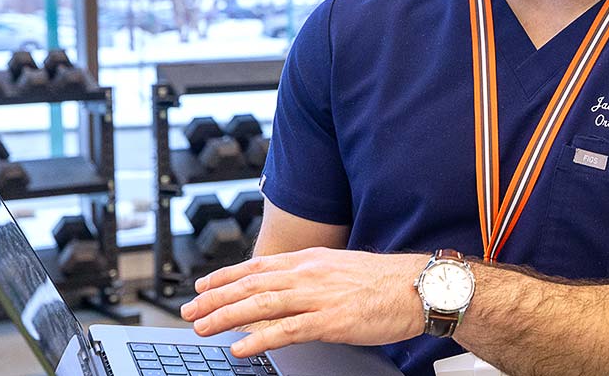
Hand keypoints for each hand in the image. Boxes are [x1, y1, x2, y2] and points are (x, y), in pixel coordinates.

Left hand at [180, 248, 428, 356]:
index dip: (224, 276)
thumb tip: (287, 287)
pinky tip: (240, 347)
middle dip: (214, 299)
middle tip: (189, 312)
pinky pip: (286, 331)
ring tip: (203, 328)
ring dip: (226, 317)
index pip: (257, 265)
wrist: (418, 287)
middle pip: (250, 285)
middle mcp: (308, 274)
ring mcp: (318, 297)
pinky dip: (258, 338)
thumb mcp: (341, 268)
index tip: (201, 286)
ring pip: (260, 304)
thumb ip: (312, 276)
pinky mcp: (329, 320)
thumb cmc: (384, 281)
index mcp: (311, 260)